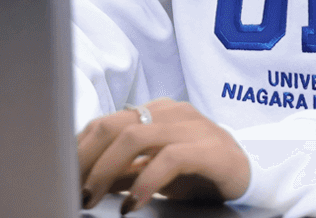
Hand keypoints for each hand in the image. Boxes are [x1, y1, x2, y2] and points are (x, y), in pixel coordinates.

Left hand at [78, 99, 249, 211]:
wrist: (253, 174)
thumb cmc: (201, 172)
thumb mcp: (156, 172)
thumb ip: (125, 172)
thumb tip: (86, 181)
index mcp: (155, 112)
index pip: (105, 122)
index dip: (79, 148)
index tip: (62, 174)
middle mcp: (171, 112)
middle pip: (114, 125)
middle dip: (86, 158)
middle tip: (74, 189)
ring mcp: (191, 127)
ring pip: (135, 136)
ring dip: (106, 170)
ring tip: (93, 197)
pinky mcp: (210, 148)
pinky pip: (169, 159)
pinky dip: (145, 182)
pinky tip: (134, 202)